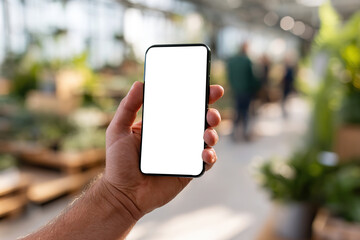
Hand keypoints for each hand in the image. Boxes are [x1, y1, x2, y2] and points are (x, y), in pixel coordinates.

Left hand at [102, 81, 223, 218]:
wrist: (123, 195)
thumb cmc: (118, 163)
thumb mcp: (118, 130)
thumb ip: (127, 107)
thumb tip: (140, 83)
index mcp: (162, 124)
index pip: (183, 105)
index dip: (198, 95)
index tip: (210, 88)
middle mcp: (176, 136)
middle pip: (200, 120)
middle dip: (211, 112)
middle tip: (211, 113)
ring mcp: (184, 153)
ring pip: (207, 138)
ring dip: (213, 133)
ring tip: (208, 135)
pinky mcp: (189, 170)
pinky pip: (205, 162)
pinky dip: (210, 156)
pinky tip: (205, 154)